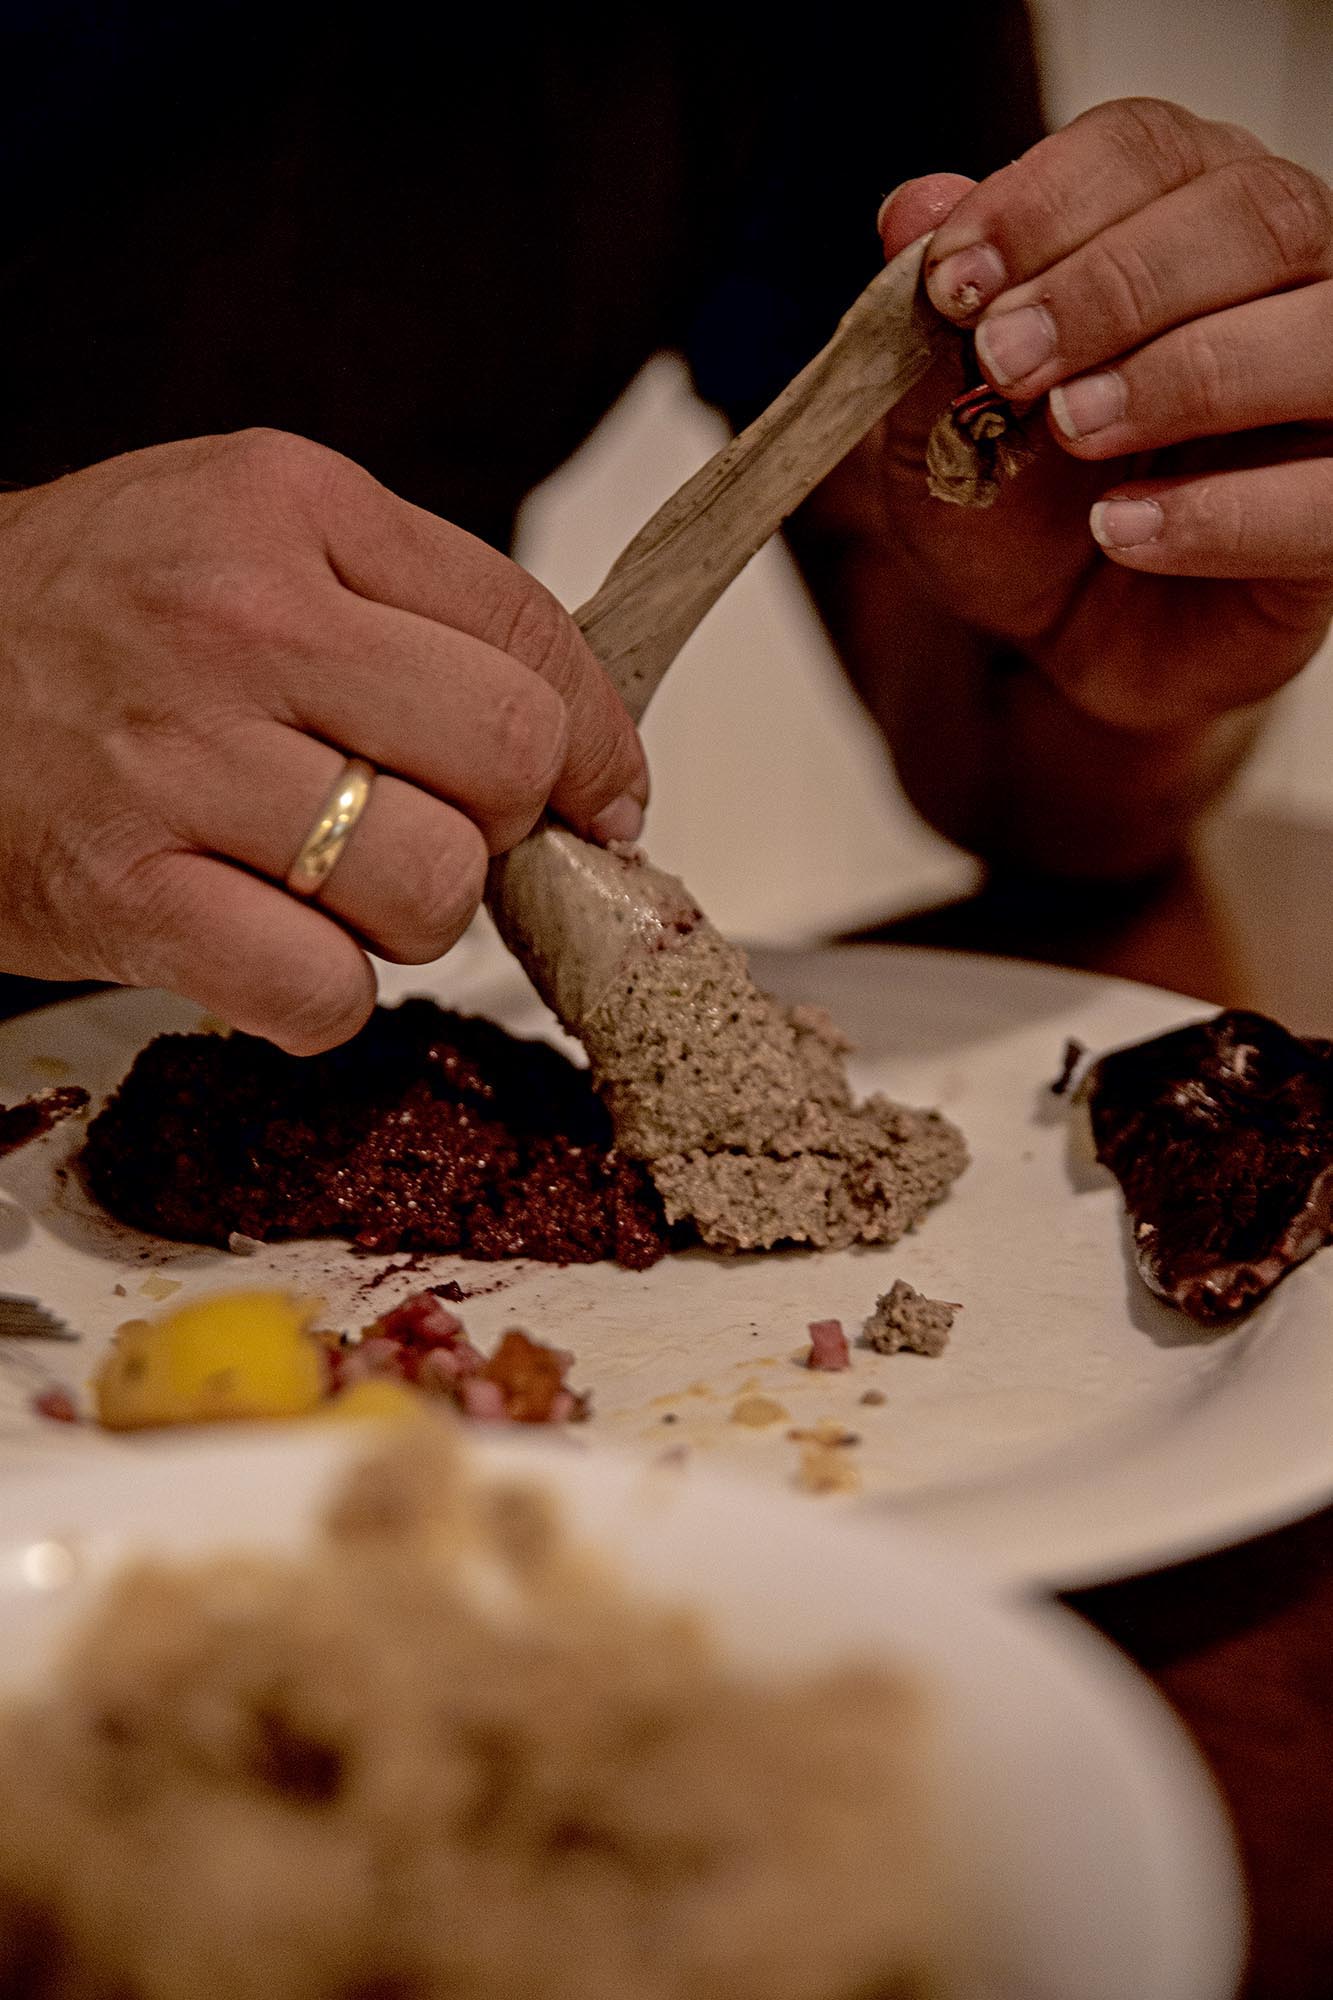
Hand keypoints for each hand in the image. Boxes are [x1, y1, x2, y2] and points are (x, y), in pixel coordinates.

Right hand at [0, 429, 646, 1050]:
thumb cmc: (85, 615)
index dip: (597, 736)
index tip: (599, 791)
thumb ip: (411, 605)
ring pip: (430, 890)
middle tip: (449, 828)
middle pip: (504, 759)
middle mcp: (237, 620)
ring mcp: (175, 762)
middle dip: (507, 823)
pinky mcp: (124, 896)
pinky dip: (327, 996)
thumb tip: (582, 748)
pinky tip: (275, 945)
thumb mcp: (249, 534)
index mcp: (290, 507)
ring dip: (412, 914)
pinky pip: (324, 993)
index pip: (530, 631)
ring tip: (333, 879)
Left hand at [875, 98, 1332, 734]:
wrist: (1050, 636)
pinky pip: (1330, 496)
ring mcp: (1329, 389)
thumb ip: (928, 321)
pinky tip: (1123, 527)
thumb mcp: (937, 422)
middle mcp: (1282, 276)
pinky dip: (1224, 512)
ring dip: (1187, 373)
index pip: (1147, 150)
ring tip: (1072, 429)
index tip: (952, 283)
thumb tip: (915, 210)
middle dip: (1114, 285)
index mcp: (1178, 211)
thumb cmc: (1017, 505)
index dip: (1047, 205)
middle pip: (1252, 216)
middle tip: (1008, 360)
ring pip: (1322, 334)